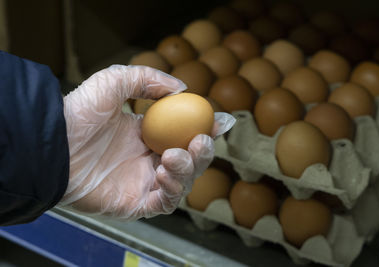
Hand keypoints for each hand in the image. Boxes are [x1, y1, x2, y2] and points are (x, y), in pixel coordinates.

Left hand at [61, 65, 234, 218]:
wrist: (53, 144)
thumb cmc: (79, 113)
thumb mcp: (114, 81)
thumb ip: (148, 79)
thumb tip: (181, 88)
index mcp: (146, 134)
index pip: (184, 134)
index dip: (205, 128)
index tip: (219, 120)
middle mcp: (148, 159)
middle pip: (190, 161)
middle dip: (203, 152)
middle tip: (201, 140)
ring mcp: (142, 182)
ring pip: (183, 182)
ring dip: (188, 169)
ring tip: (172, 155)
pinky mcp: (135, 203)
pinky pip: (165, 203)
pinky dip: (173, 190)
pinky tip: (162, 173)